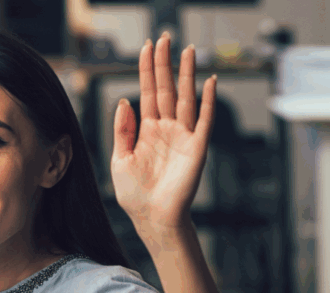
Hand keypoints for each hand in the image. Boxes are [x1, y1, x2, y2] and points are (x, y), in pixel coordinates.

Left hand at [110, 32, 216, 235]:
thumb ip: (122, 130)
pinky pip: (204, 120)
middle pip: (166, 89)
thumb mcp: (119, 159)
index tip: (146, 47)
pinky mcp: (197, 148)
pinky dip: (208, 101)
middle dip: (164, 64)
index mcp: (147, 130)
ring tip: (187, 50)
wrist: (151, 218)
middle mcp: (166, 129)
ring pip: (186, 98)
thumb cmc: (135, 194)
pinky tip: (209, 81)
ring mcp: (183, 136)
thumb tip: (124, 101)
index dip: (146, 70)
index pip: (147, 92)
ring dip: (187, 74)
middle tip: (164, 37)